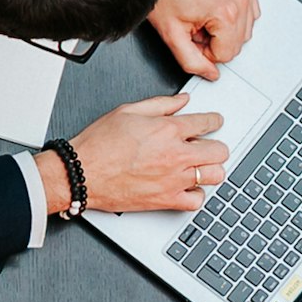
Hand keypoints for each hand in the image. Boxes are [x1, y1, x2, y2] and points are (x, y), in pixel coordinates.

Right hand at [52, 96, 229, 214]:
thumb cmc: (98, 144)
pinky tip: (187, 187)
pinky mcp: (167, 199)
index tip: (214, 122)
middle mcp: (175, 155)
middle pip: (219, 151)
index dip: (214, 121)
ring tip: (200, 166)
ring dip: (210, 169)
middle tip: (207, 146)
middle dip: (216, 145)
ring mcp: (174, 179)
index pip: (206, 122)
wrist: (81, 173)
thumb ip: (160, 104)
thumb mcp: (127, 111)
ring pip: (215, 175)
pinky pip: (197, 200)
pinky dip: (195, 194)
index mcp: (167, 130)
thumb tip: (182, 101)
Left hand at [144, 0, 258, 78]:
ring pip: (245, 27)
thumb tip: (210, 73)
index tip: (191, 38)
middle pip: (239, 42)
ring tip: (200, 15)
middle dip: (214, 40)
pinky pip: (248, 9)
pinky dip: (232, 13)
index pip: (228, 54)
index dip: (205, 51)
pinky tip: (210, 7)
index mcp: (226, 12)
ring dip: (224, 28)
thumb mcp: (171, 34)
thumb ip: (191, 62)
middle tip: (192, 26)